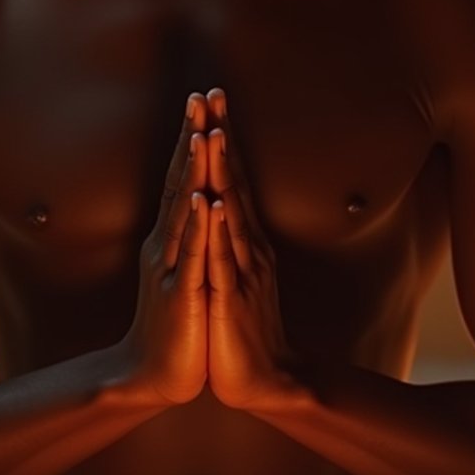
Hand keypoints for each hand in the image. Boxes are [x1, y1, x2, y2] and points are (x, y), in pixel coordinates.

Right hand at [122, 93, 210, 405]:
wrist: (153, 374)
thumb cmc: (175, 322)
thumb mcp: (184, 271)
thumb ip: (189, 235)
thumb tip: (198, 199)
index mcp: (172, 237)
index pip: (183, 176)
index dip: (194, 137)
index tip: (205, 99)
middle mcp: (167, 243)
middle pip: (178, 180)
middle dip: (190, 137)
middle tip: (199, 97)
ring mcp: (171, 267)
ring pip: (182, 211)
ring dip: (191, 172)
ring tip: (200, 135)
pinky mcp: (180, 294)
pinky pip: (189, 254)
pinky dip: (195, 226)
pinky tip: (201, 200)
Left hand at [204, 90, 295, 409]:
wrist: (263, 381)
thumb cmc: (244, 328)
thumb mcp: (235, 275)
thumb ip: (231, 241)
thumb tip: (223, 205)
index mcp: (243, 240)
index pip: (231, 178)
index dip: (222, 139)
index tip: (211, 99)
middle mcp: (247, 246)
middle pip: (234, 181)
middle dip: (222, 137)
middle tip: (213, 94)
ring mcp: (242, 269)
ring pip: (232, 212)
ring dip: (224, 173)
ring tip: (215, 134)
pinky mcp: (232, 298)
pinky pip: (224, 258)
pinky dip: (219, 230)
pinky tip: (214, 203)